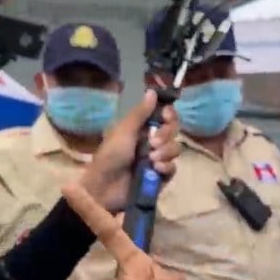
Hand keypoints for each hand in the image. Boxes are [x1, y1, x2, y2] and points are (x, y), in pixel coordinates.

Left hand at [78, 90, 181, 212]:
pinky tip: (155, 170)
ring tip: (151, 160)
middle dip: (166, 134)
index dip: (169, 115)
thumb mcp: (123, 131)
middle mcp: (151, 142)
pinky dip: (166, 167)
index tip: (165, 116)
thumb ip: (140, 113)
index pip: (164, 116)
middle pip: (173, 130)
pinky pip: (173, 168)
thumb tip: (152, 90)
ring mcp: (157, 160)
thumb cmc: (110, 156)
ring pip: (175, 149)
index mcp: (141, 129)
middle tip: (153, 142)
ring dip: (166, 152)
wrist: (104, 189)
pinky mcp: (160, 178)